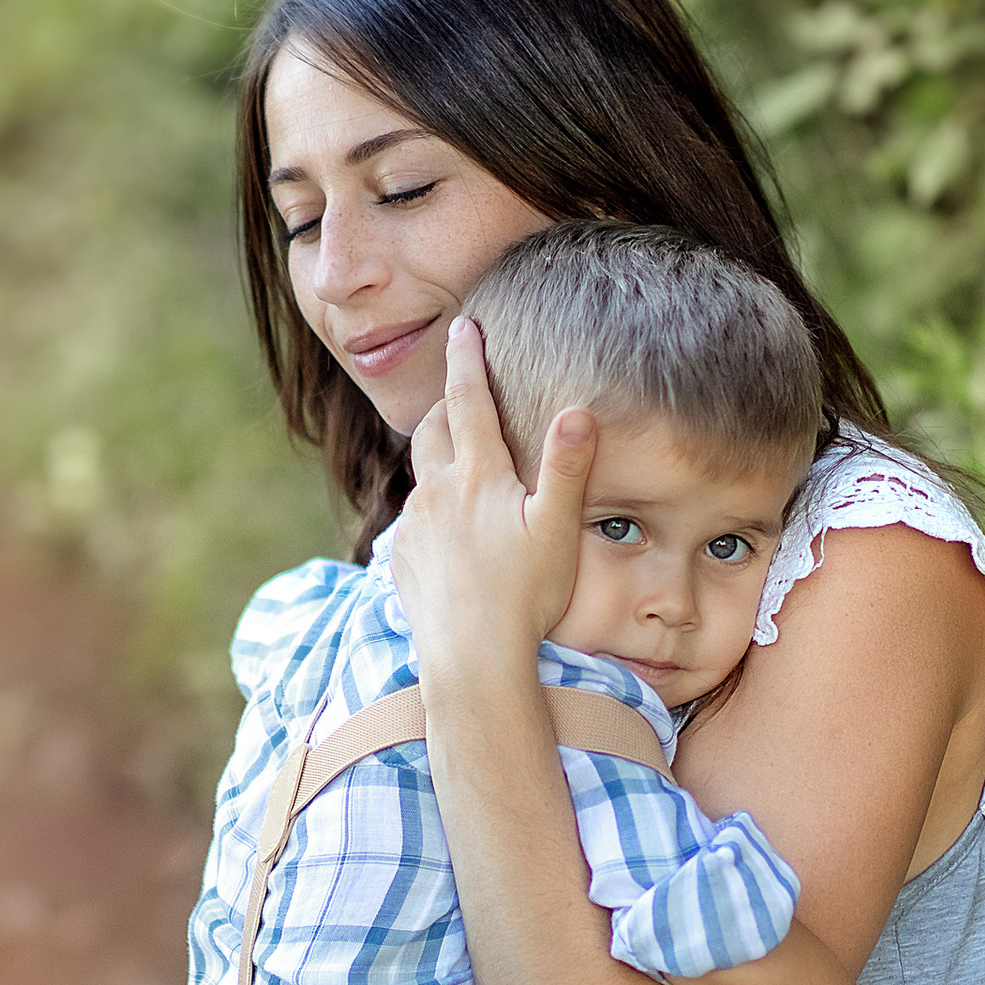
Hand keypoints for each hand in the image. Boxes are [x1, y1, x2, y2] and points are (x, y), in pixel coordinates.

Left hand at [389, 315, 594, 685]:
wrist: (470, 659)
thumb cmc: (525, 596)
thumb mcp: (558, 529)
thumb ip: (568, 467)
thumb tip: (580, 409)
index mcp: (477, 476)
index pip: (468, 398)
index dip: (467, 358)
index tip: (464, 325)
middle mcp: (437, 492)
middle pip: (433, 428)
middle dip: (446, 403)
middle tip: (462, 393)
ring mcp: (415, 527)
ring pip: (423, 474)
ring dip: (439, 457)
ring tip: (461, 463)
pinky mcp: (404, 559)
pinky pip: (415, 518)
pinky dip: (432, 507)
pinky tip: (452, 530)